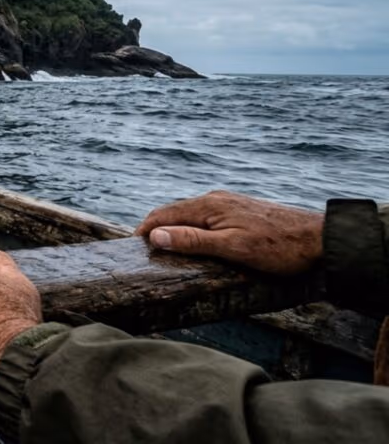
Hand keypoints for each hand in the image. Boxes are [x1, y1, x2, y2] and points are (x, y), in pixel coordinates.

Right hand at [135, 190, 322, 274]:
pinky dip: (190, 228)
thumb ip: (192, 241)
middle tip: (144, 252)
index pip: (163, 214)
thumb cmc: (277, 247)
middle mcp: (215, 199)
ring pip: (189, 214)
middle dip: (155, 229)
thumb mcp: (231, 248)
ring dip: (173, 228)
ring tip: (164, 249)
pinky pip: (204, 217)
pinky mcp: (239, 210)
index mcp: (208, 206)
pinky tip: (195, 242)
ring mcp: (228, 203)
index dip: (144, 230)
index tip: (132, 248)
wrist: (319, 239)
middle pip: (173, 212)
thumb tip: (156, 236)